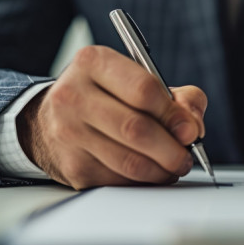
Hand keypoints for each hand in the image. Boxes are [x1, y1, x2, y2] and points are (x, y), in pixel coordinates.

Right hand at [17, 45, 206, 189]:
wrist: (51, 120)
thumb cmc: (105, 96)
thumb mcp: (138, 80)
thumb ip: (178, 96)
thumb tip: (192, 126)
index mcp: (93, 63)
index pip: (143, 89)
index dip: (173, 114)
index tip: (189, 129)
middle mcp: (74, 95)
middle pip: (136, 129)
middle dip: (172, 148)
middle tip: (186, 155)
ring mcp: (69, 133)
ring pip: (129, 162)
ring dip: (162, 169)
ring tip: (174, 165)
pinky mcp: (72, 167)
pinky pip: (119, 180)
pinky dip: (143, 181)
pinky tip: (150, 172)